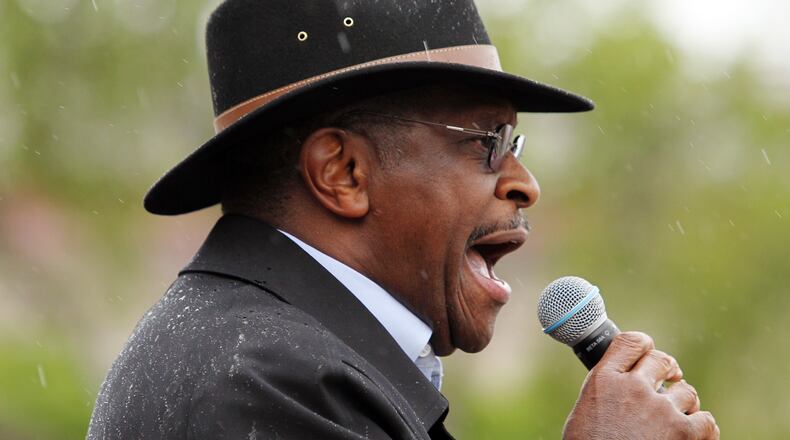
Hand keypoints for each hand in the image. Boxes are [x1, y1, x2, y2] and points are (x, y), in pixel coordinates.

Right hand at [563, 331, 718, 439]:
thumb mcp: (584, 411)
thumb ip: (605, 389)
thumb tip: (620, 384)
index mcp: (604, 379)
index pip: (630, 342)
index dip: (644, 345)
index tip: (649, 353)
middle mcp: (633, 387)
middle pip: (661, 360)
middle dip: (667, 369)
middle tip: (671, 378)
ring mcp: (660, 408)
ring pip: (686, 391)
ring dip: (683, 402)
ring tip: (675, 416)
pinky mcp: (682, 432)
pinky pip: (706, 420)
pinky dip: (702, 426)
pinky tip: (694, 432)